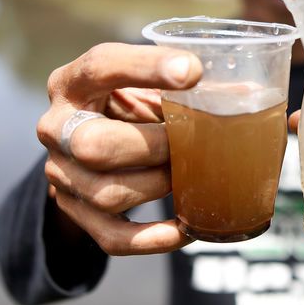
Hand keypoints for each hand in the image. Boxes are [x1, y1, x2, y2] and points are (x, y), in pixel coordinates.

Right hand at [35, 42, 201, 254]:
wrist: (82, 144)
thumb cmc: (125, 107)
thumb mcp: (141, 86)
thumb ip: (182, 87)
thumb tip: (249, 95)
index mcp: (72, 82)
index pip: (101, 66)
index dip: (146, 67)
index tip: (194, 71)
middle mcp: (54, 127)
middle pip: (92, 145)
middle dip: (152, 146)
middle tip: (187, 142)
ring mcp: (59, 173)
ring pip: (107, 193)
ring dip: (158, 186)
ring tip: (187, 174)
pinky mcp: (73, 211)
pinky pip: (112, 237)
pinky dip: (154, 238)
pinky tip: (187, 228)